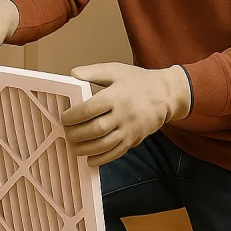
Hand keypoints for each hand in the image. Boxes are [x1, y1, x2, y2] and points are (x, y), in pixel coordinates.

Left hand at [62, 62, 190, 166]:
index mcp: (116, 96)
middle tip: (66, 133)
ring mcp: (130, 129)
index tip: (64, 118)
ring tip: (73, 147)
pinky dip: (101, 159)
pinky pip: (116, 153)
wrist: (165, 94)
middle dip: (76, 134)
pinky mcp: (134, 140)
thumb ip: (93, 72)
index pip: (89, 109)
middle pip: (95, 129)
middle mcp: (123, 114)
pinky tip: (89, 159)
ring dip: (85, 149)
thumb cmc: (138, 81)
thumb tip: (72, 74)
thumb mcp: (116, 71)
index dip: (73, 116)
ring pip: (104, 145)